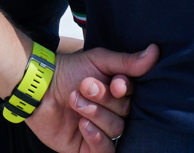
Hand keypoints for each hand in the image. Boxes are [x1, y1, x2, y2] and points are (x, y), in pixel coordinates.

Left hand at [27, 45, 159, 152]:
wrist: (37, 87)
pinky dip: (97, 138)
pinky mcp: (87, 148)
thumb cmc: (67, 71)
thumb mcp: (98, 61)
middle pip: (124, 113)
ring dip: (95, 114)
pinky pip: (105, 151)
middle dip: (103, 100)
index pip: (133, 96)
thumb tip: (156, 50)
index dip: (125, 91)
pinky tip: (83, 125)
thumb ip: (127, 61)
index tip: (116, 84)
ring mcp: (100, 130)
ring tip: (75, 101)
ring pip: (116, 130)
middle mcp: (111, 113)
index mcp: (117, 93)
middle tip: (83, 87)